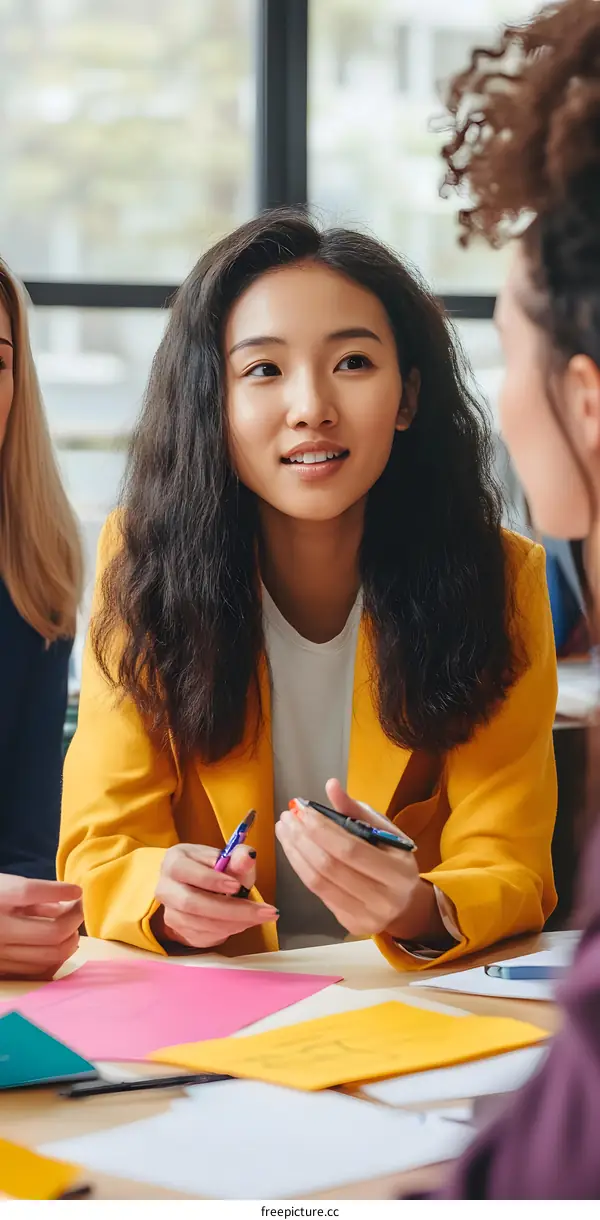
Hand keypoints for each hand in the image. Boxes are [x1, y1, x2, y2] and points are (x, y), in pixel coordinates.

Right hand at [0, 875, 82, 978]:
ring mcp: (0, 954)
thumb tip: (66, 908)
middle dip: (75, 919)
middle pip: (52, 931)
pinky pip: (39, 970)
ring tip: (72, 927)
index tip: (77, 890)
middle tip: (79, 909)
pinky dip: (57, 958)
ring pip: (51, 955)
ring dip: (71, 940)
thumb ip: (34, 898)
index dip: (59, 890)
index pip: (30, 892)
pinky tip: (60, 945)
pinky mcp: (1, 970)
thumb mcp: (4, 888)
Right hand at [154, 843, 278, 948]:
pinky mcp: (178, 932)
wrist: (205, 891)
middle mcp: (165, 887)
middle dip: (230, 909)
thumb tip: (247, 857)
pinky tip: (244, 923)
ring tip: (258, 917)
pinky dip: (227, 931)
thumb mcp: (230, 860)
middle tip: (262, 911)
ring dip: (233, 923)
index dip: (210, 880)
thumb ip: (239, 858)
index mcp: (174, 861)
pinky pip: (202, 936)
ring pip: (199, 923)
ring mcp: (169, 912)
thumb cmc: (217, 871)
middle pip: (192, 903)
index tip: (237, 886)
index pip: (185, 870)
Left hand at [275, 778, 440, 940]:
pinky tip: (293, 849)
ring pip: (317, 882)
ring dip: (295, 852)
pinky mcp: (349, 924)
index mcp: (398, 872)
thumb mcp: (385, 831)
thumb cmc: (393, 859)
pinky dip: (300, 868)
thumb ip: (357, 810)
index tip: (301, 809)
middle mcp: (383, 899)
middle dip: (302, 838)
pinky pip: (317, 893)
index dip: (321, 828)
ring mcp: (365, 916)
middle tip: (287, 817)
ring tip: (285, 830)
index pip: (350, 849)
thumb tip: (331, 786)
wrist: (405, 904)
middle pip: (329, 867)